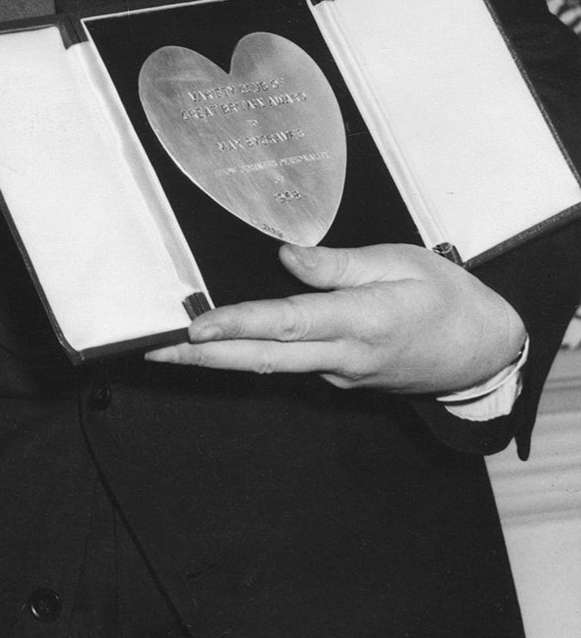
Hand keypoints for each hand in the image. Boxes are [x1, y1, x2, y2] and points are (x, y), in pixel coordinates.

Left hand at [145, 241, 526, 393]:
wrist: (486, 352)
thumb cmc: (447, 297)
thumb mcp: (403, 263)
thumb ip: (340, 265)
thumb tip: (286, 257)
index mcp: (365, 321)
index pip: (290, 324)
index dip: (240, 325)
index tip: (196, 325)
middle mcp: (346, 357)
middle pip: (265, 359)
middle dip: (205, 357)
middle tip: (151, 350)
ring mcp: (341, 375)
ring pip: (272, 367)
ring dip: (218, 360)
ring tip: (164, 348)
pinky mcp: (339, 379)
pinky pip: (288, 367)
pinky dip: (248, 357)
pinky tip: (214, 345)